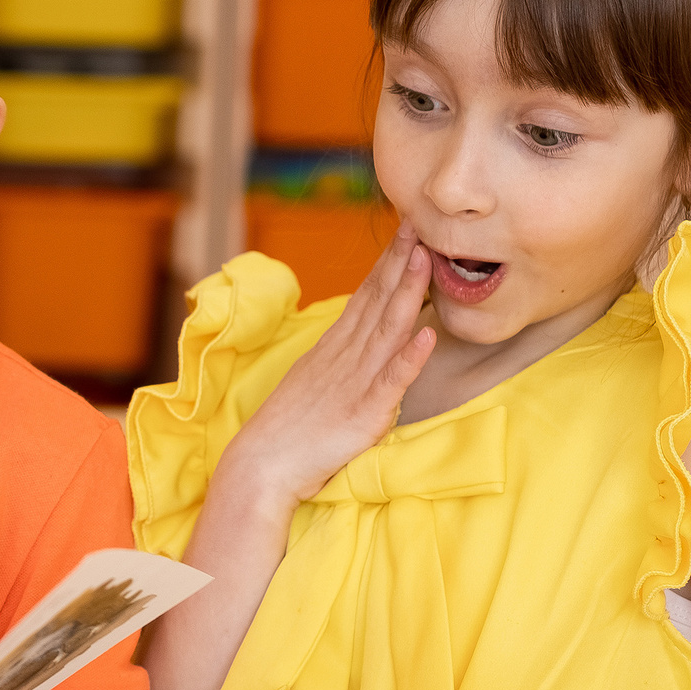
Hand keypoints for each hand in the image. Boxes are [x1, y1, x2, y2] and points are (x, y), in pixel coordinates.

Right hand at [217, 221, 436, 510]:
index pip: (366, 296)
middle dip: (401, 262)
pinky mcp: (364, 412)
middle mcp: (345, 356)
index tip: (407, 232)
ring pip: (387, 329)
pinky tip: (428, 334)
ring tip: (426, 260)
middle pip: (377, 301)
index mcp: (333, 348)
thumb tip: (358, 342)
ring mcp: (355, 381)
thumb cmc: (288, 430)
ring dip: (408, 293)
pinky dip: (410, 356)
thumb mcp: (314, 381)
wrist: (262, 465)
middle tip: (421, 223)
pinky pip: (391, 380)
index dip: (389, 263)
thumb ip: (339, 359)